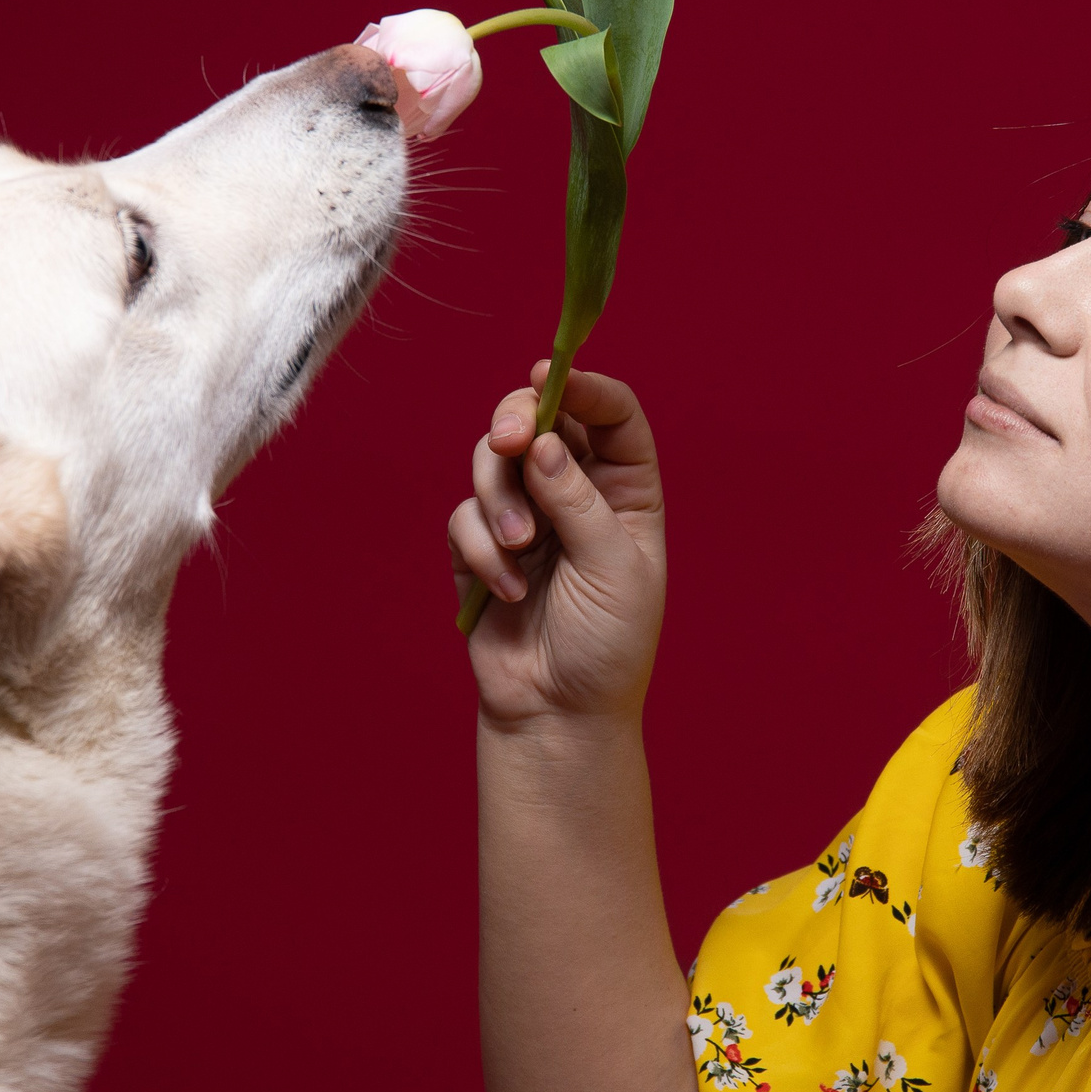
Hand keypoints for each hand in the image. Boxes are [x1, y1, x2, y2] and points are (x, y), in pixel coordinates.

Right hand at [449, 362, 664, 726]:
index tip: (550, 378)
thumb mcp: (612, 567)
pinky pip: (465, 516)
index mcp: (625, 488)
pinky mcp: (480, 546)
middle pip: (539, 418)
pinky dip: (481, 549)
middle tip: (508, 441)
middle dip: (516, 421)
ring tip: (520, 551)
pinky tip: (507, 590)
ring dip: (500, 499)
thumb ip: (576, 500)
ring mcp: (526, 515)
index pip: (609, 414)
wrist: (558, 713)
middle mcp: (574, 490)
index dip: (582, 386)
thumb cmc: (607, 643)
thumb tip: (542, 442)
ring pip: (492, 461)